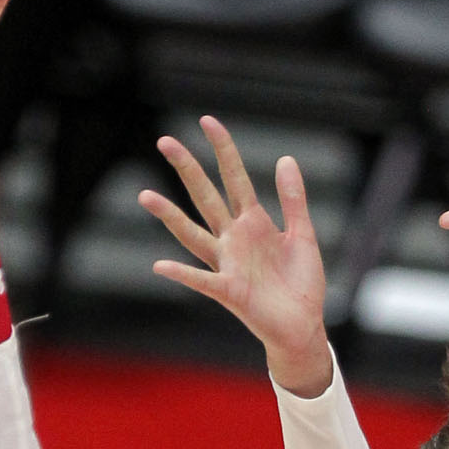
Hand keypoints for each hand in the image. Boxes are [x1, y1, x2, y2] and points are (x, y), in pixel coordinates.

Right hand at [139, 117, 331, 395]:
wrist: (303, 327)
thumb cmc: (300, 284)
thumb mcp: (303, 236)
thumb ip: (294, 200)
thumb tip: (286, 158)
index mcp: (253, 224)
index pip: (234, 178)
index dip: (223, 150)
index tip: (207, 121)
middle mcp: (234, 240)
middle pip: (206, 198)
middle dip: (188, 170)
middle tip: (164, 141)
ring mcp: (228, 265)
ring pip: (194, 235)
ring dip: (170, 217)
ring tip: (145, 196)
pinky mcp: (230, 292)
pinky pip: (202, 281)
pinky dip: (182, 274)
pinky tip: (160, 265)